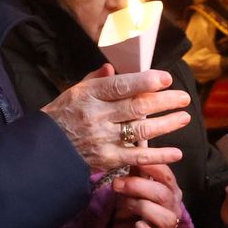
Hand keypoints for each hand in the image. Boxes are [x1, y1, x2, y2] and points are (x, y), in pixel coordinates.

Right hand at [43, 66, 190, 173]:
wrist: (43, 149)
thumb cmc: (60, 116)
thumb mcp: (73, 92)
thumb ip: (95, 80)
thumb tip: (113, 67)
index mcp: (89, 95)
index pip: (121, 86)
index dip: (146, 81)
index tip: (166, 78)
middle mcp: (97, 116)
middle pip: (136, 107)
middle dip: (164, 101)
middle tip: (184, 97)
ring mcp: (103, 139)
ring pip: (141, 131)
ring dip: (166, 125)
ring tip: (184, 117)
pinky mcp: (107, 159)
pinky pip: (137, 158)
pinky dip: (158, 156)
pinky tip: (177, 153)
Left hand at [111, 163, 183, 227]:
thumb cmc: (133, 206)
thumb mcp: (134, 185)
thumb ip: (137, 169)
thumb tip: (136, 142)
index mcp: (169, 190)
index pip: (167, 176)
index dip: (152, 167)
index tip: (134, 160)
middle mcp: (173, 208)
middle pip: (162, 195)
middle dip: (138, 187)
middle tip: (117, 183)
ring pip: (163, 217)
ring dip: (141, 208)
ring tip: (125, 204)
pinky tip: (138, 226)